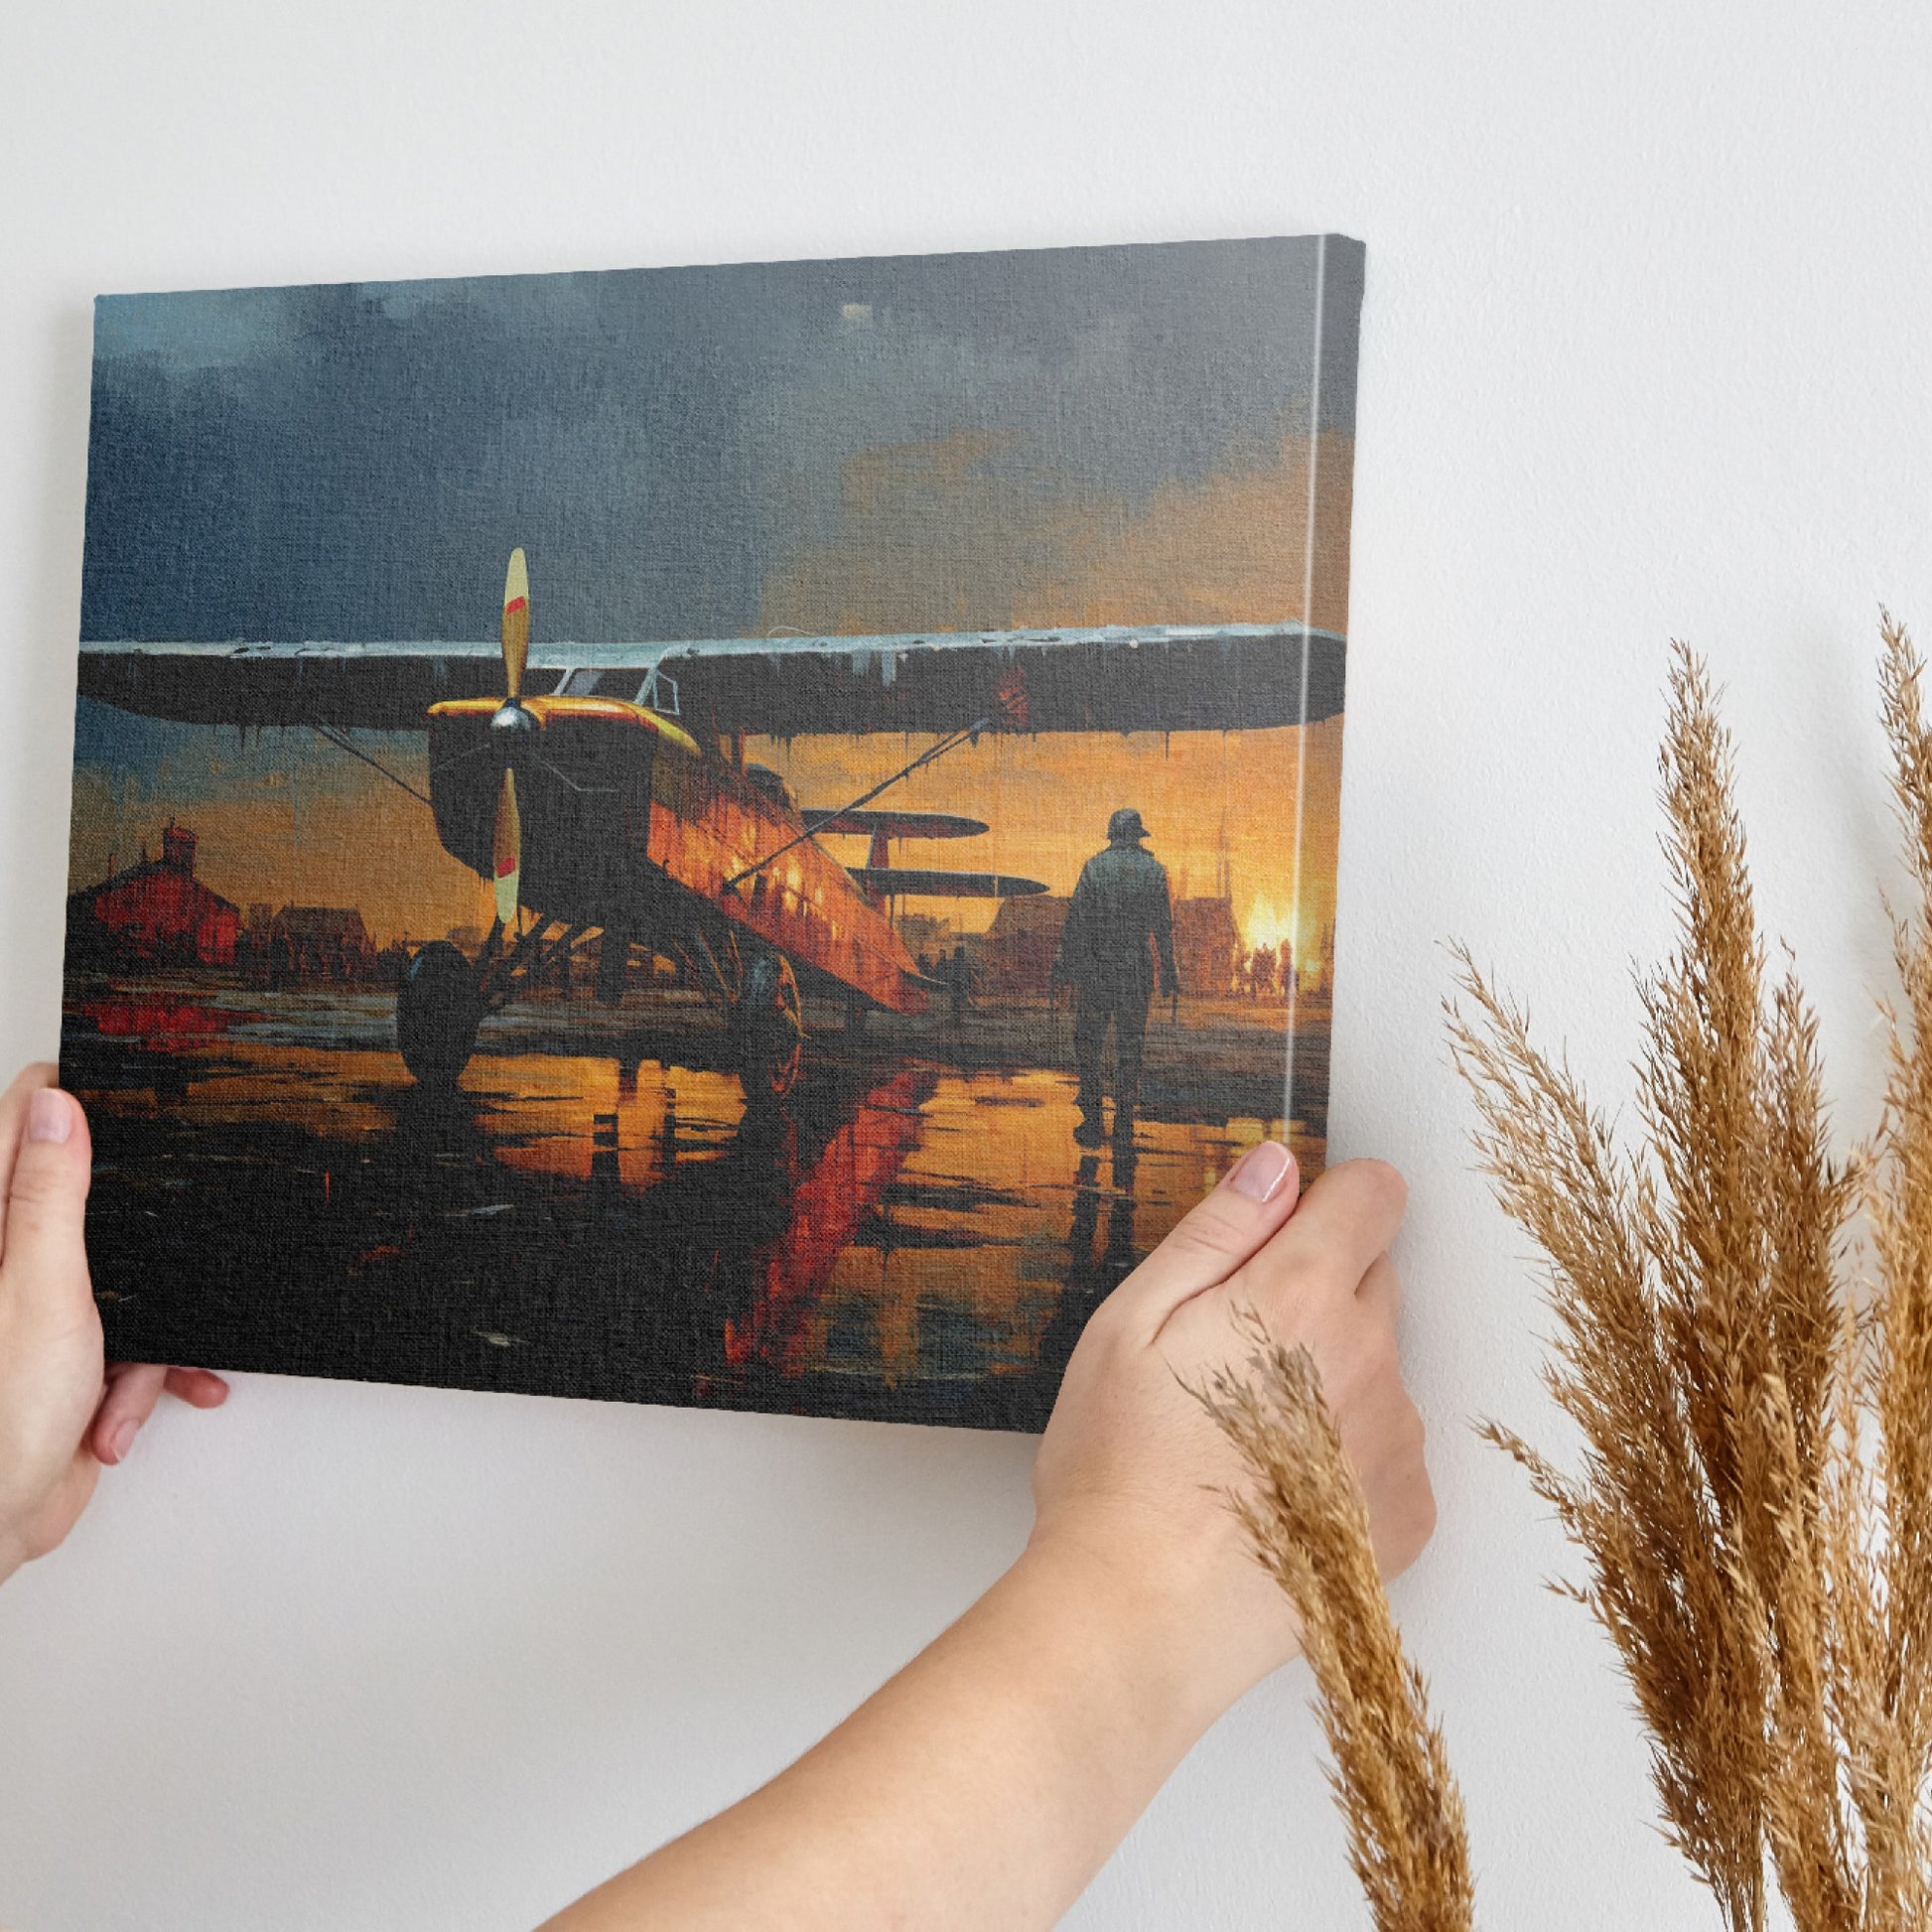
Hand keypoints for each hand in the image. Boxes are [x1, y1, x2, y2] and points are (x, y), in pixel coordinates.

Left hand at [0, 1064, 227, 1583]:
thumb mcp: (41, 1289)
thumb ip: (48, 1196)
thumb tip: (55, 1106)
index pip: (20, 1123)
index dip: (70, 1101)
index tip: (124, 1095)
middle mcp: (9, 1262)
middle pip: (82, 1196)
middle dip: (136, 1225)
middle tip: (152, 1232)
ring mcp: (38, 1310)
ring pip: (122, 1275)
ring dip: (147, 1327)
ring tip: (135, 1371)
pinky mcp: (68, 1356)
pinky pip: (131, 1339)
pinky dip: (144, 1375)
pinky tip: (133, 1408)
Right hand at [1029, 1145, 1432, 1720]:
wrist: (1142, 1617)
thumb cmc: (1119, 1472)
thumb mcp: (1131, 1322)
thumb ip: (1216, 1232)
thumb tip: (1274, 1166)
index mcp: (1301, 1296)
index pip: (1373, 1195)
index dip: (1325, 1201)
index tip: (1280, 1235)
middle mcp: (1371, 1359)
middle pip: (1374, 1279)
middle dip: (1316, 1292)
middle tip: (1230, 1352)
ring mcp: (1397, 1441)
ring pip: (1378, 1367)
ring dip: (1331, 1378)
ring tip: (1242, 1437)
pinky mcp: (1407, 1515)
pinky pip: (1388, 1449)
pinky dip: (1345, 1456)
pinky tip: (1275, 1489)